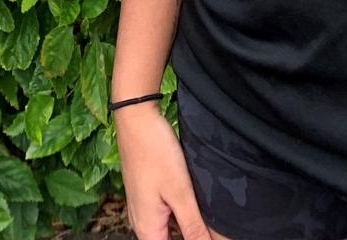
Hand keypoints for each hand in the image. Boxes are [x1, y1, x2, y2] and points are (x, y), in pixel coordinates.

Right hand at [115, 102, 211, 239]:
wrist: (135, 118)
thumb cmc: (154, 151)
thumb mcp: (180, 192)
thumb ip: (193, 226)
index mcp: (147, 229)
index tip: (207, 233)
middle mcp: (141, 222)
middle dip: (191, 235)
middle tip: (210, 225)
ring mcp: (143, 207)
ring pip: (169, 228)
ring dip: (187, 225)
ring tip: (206, 214)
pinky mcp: (147, 193)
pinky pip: (165, 213)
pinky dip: (181, 211)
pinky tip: (195, 200)